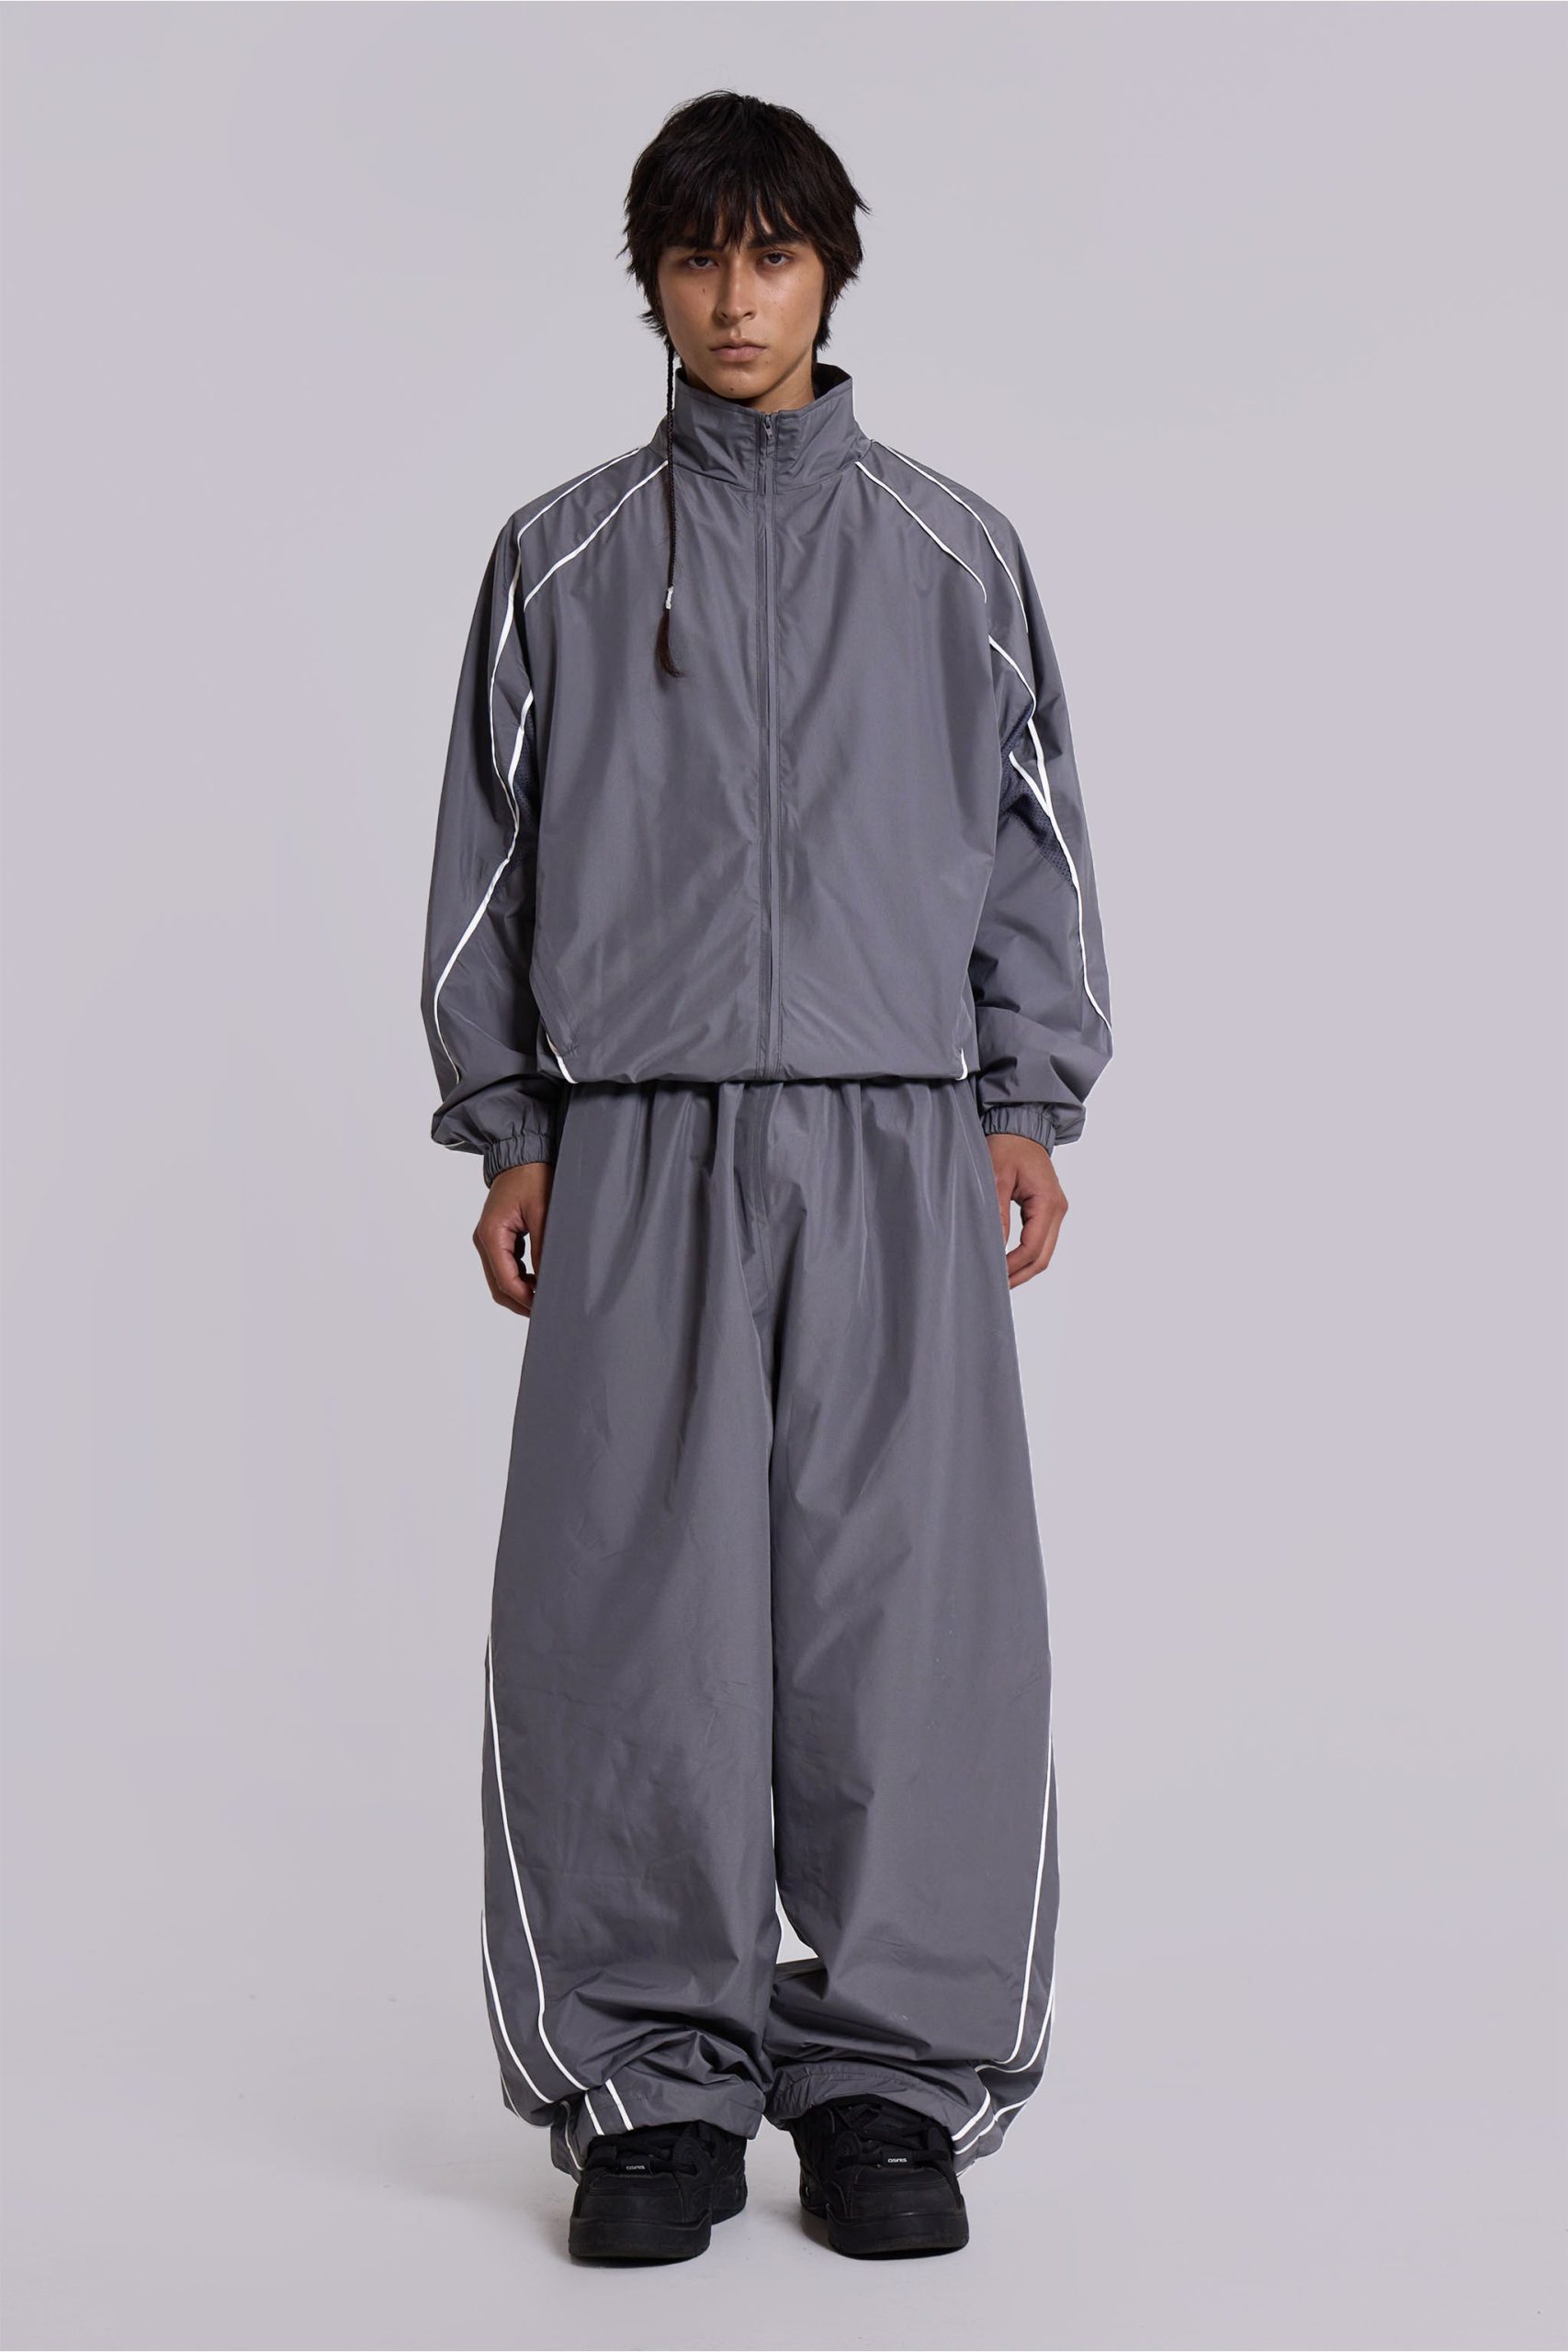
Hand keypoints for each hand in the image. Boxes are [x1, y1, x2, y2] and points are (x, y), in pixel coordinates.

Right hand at [473, 1161, 552, 1315]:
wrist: (521, 1152)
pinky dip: (521, 1276)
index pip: (505, 1280)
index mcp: (491, 1234)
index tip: (546, 1307)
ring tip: (547, 1295)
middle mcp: (485, 1239)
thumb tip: (548, 1281)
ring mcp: (489, 1238)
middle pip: (499, 1285)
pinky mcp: (498, 1236)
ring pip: (501, 1277)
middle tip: (548, 1309)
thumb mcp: (543, 1213)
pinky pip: (506, 1265)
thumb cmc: (532, 1176)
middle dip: (521, 1300)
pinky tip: (540, 1278)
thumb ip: (543, 1249)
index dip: (525, 1299)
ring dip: (521, 1290)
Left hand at [985, 1134, 1066, 1287]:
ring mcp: (1055, 1211)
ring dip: (1023, 1268)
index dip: (1012, 1266)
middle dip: (1019, 1275)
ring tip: (999, 1281)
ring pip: (1043, 1252)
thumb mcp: (996, 1176)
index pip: (1033, 1247)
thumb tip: (995, 1247)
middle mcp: (1058, 1209)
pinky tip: (1007, 1263)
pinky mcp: (1047, 1210)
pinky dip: (1025, 1256)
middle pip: (1043, 1257)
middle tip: (995, 1289)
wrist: (1020, 1126)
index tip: (992, 1275)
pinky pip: (1039, 1241)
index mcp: (1048, 1202)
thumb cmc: (1007, 1146)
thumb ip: (997, 1213)